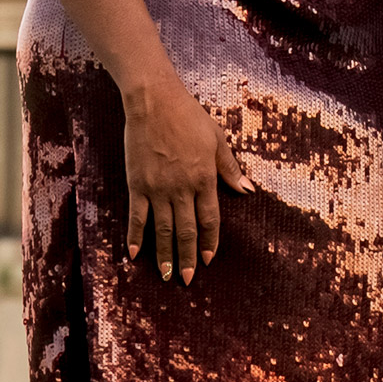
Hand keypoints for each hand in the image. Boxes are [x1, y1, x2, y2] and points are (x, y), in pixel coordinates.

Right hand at [119, 73, 249, 283]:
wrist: (154, 102)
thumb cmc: (189, 116)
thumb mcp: (217, 140)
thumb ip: (230, 168)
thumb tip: (247, 190)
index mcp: (204, 178)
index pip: (209, 219)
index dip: (209, 241)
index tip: (209, 259)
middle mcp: (181, 188)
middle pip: (185, 230)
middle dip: (187, 257)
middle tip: (188, 279)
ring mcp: (157, 188)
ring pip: (162, 229)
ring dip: (164, 254)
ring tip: (165, 275)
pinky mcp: (137, 184)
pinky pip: (137, 216)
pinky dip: (136, 236)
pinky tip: (135, 254)